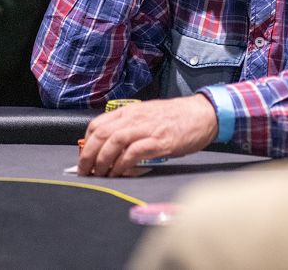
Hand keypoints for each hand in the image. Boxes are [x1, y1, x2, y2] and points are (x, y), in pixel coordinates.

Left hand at [78, 95, 217, 176]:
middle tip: (86, 171)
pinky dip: (123, 164)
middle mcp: (135, 117)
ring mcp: (147, 128)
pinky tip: (120, 173)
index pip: (97, 124)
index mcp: (130, 112)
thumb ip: (130, 127)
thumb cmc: (176, 118)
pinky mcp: (160, 141)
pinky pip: (134, 152)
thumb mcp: (147, 117)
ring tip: (100, 174)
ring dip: (103, 160)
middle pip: (101, 134)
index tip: (84, 157)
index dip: (86, 143)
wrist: (202, 114)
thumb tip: (112, 148)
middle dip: (88, 155)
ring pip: (114, 142)